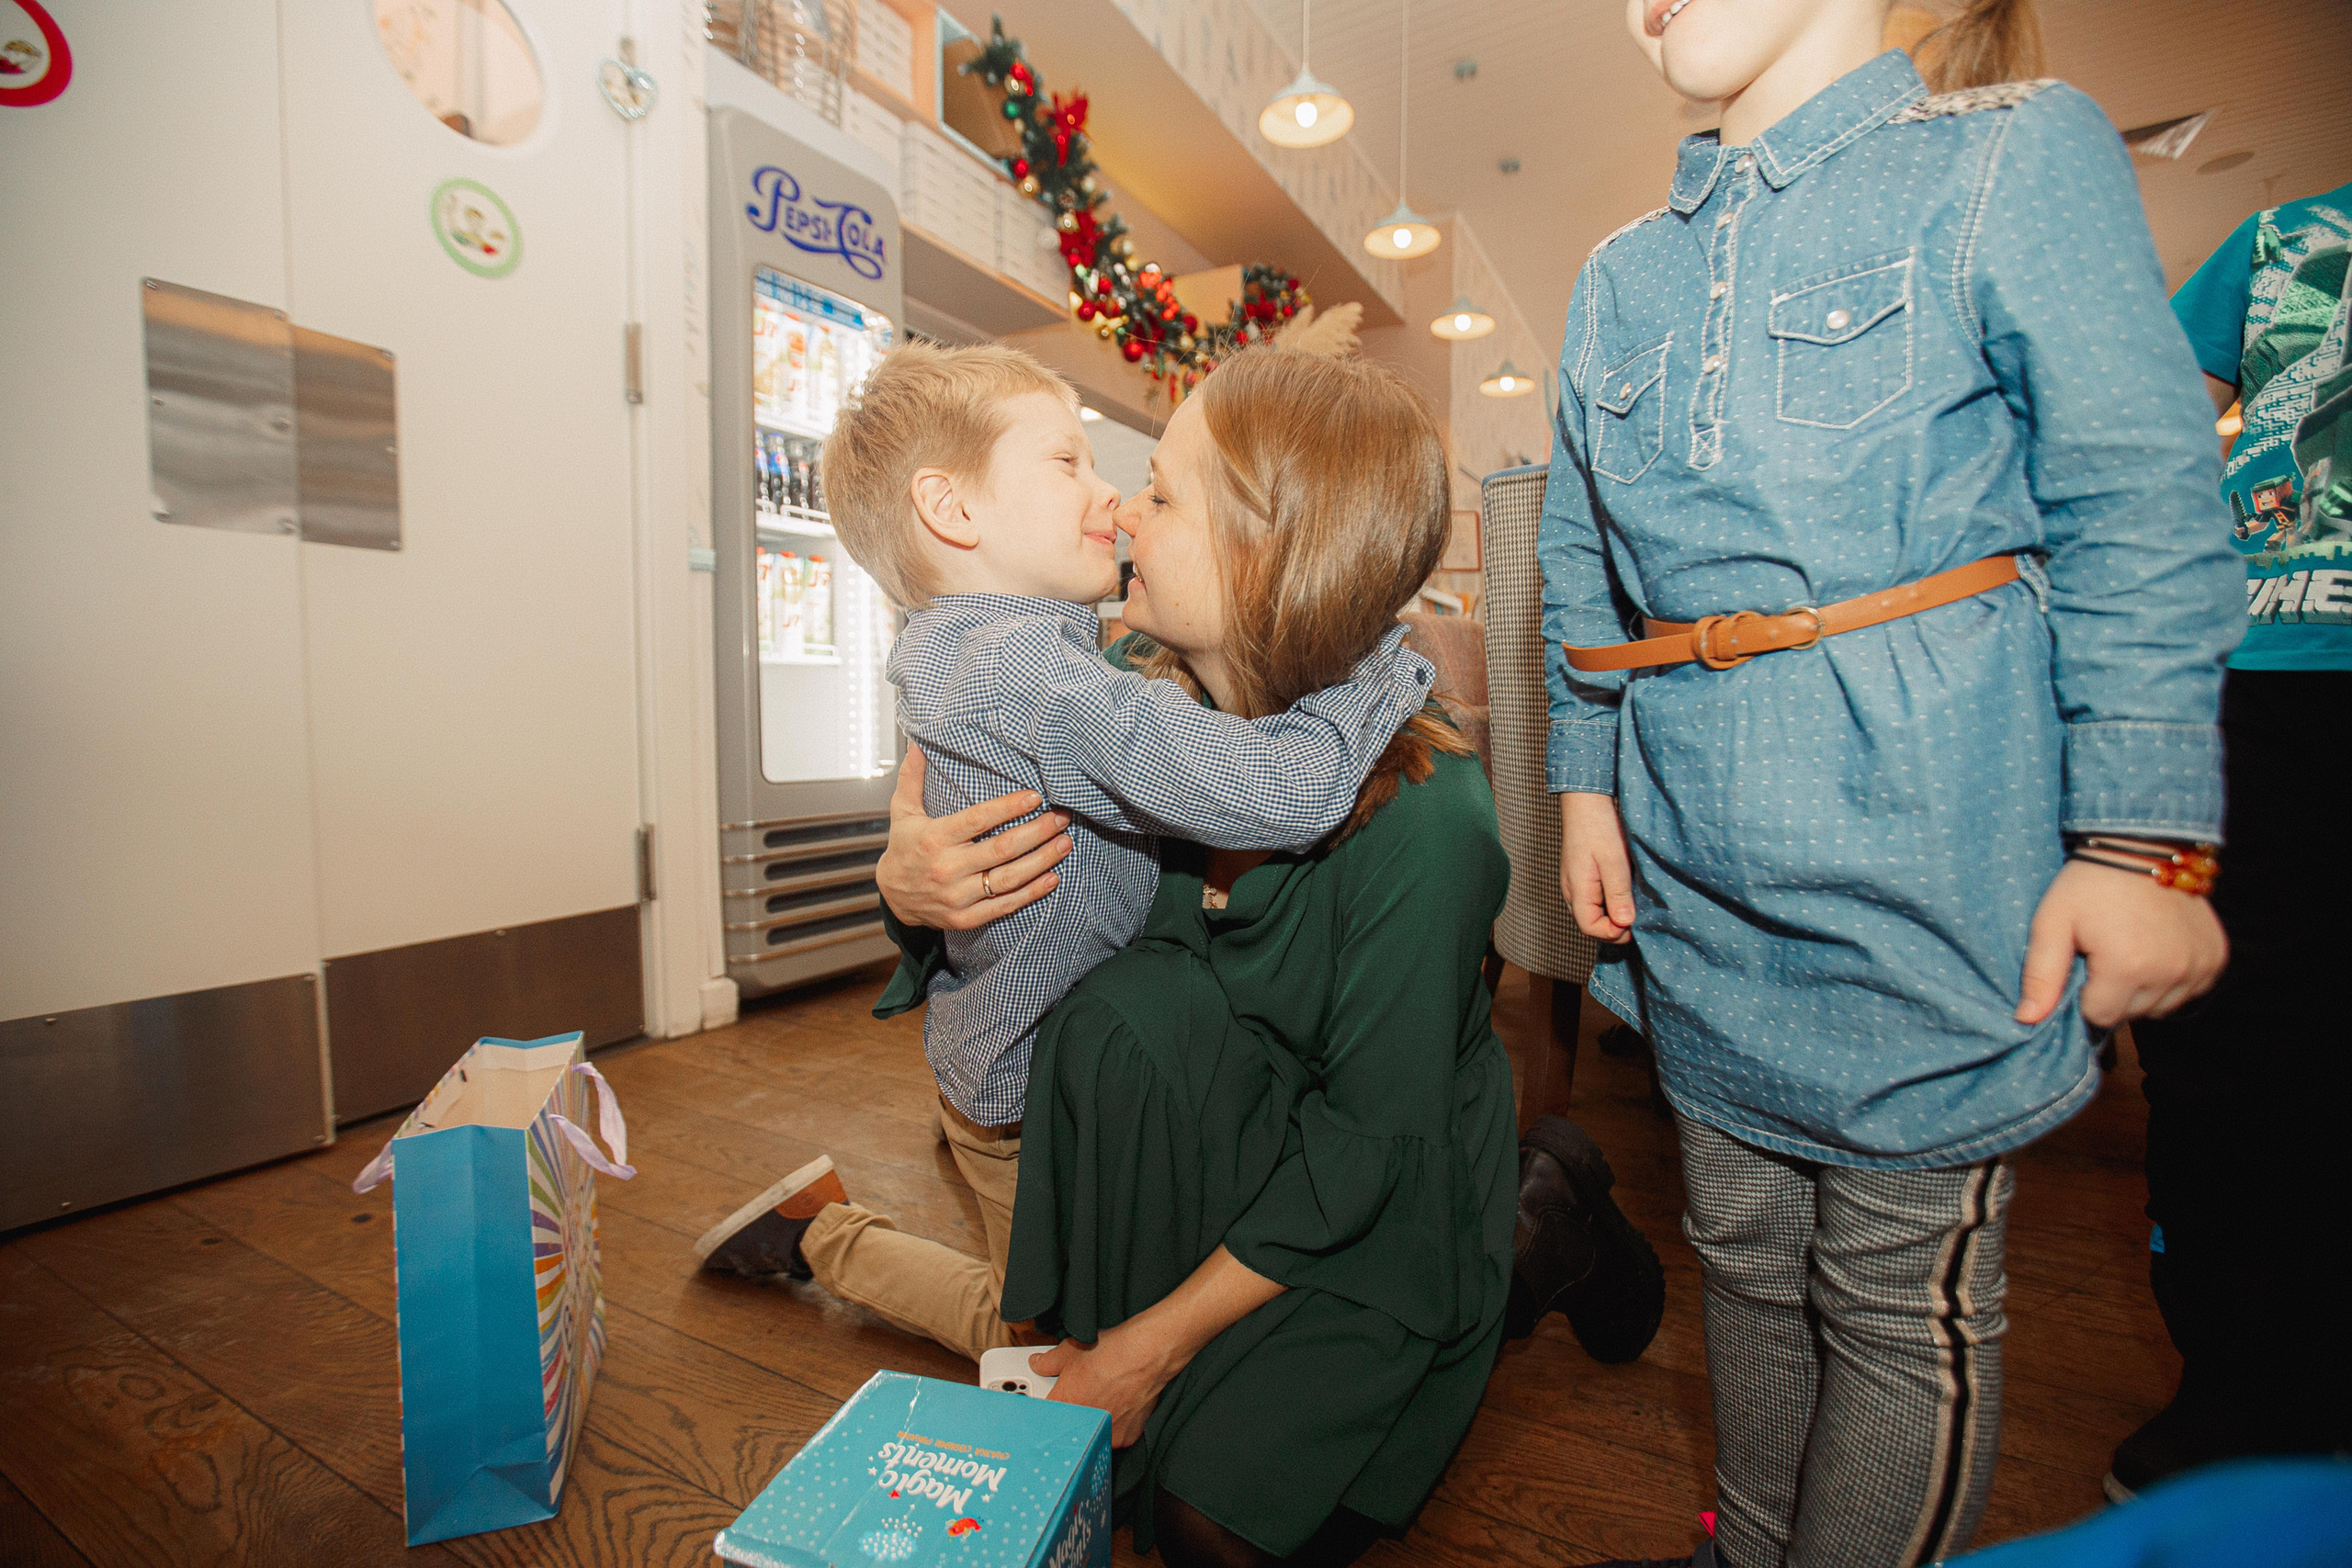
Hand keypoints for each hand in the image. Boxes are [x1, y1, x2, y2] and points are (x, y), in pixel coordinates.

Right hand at [874, 750, 1073, 930]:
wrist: (892, 897)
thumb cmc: (904, 847)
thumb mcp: (902, 811)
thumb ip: (912, 778)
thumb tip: (917, 743)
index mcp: (935, 838)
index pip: (978, 819)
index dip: (1008, 808)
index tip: (1035, 796)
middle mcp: (947, 868)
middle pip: (1001, 849)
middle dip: (1037, 832)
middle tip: (1062, 818)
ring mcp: (957, 896)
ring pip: (1008, 878)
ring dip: (1042, 861)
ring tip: (1064, 843)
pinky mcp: (965, 918)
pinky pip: (1004, 906)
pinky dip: (1031, 893)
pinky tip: (1052, 878)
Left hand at [1034, 1330, 1171, 1448]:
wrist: (1145, 1355)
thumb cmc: (1111, 1352)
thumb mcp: (1070, 1350)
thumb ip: (1048, 1361)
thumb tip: (1038, 1363)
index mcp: (1064, 1406)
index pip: (1047, 1419)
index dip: (1049, 1412)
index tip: (1053, 1407)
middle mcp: (1084, 1424)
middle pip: (1072, 1427)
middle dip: (1074, 1414)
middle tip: (1083, 1396)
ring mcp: (1106, 1433)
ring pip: (1094, 1432)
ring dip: (1095, 1420)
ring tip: (1104, 1396)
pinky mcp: (1126, 1438)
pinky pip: (1114, 1434)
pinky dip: (1115, 1423)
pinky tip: (1120, 1404)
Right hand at [1559, 791, 1634, 942]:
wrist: (1585, 801)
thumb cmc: (1598, 827)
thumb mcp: (1614, 861)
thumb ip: (1618, 894)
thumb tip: (1625, 923)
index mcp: (1577, 890)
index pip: (1590, 928)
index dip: (1613, 933)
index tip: (1635, 924)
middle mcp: (1572, 892)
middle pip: (1591, 924)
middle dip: (1614, 927)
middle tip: (1639, 916)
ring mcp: (1575, 884)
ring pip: (1593, 913)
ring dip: (1613, 915)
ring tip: (1633, 903)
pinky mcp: (1582, 877)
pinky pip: (1594, 900)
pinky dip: (1610, 903)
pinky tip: (1624, 891)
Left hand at [2016, 859, 2227, 1027]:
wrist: (2142, 846)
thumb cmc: (2089, 884)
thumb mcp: (2052, 922)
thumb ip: (2040, 974)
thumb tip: (2027, 1021)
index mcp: (2127, 968)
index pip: (2099, 1016)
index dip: (2085, 993)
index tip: (2084, 962)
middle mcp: (2170, 973)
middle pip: (2131, 1013)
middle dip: (2113, 992)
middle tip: (2106, 951)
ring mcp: (2199, 966)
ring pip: (2161, 1007)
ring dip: (2143, 989)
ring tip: (2131, 949)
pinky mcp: (2215, 957)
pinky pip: (2189, 990)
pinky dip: (2171, 978)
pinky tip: (2157, 949)